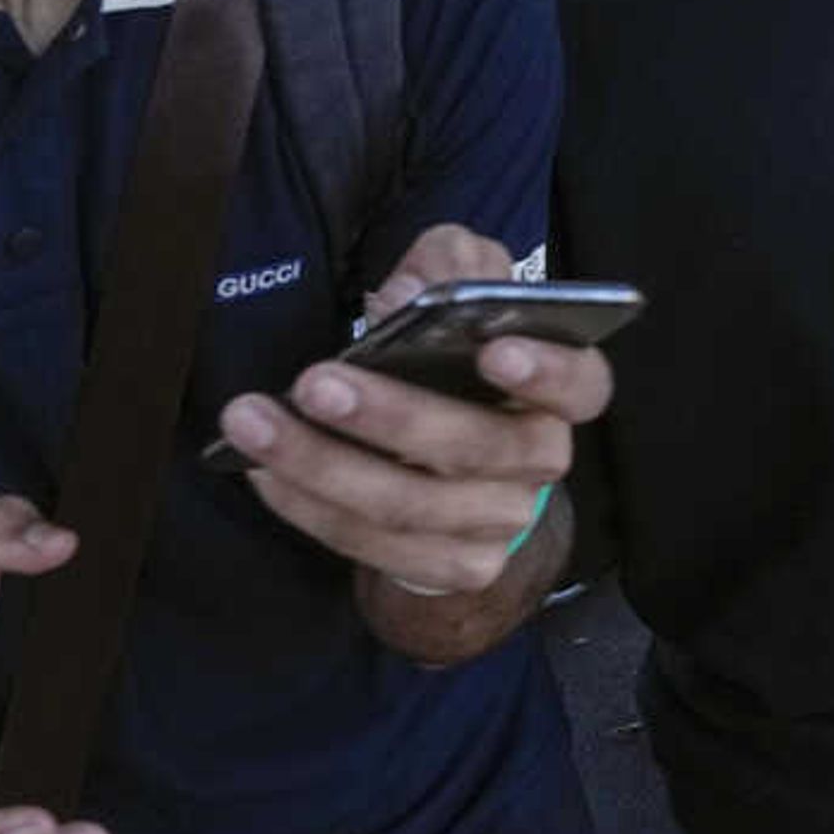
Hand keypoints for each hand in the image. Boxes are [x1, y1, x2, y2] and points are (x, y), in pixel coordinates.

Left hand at [216, 225, 610, 598]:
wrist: (443, 449)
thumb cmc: (453, 349)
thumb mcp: (457, 279)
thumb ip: (445, 265)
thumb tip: (412, 294)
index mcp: (558, 389)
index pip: (582, 384)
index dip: (546, 372)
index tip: (492, 352)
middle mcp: (540, 461)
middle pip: (477, 450)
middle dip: (390, 418)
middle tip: (312, 383)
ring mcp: (500, 523)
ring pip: (411, 507)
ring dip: (321, 465)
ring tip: (251, 423)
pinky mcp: (454, 568)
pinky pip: (375, 548)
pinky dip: (312, 510)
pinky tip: (265, 471)